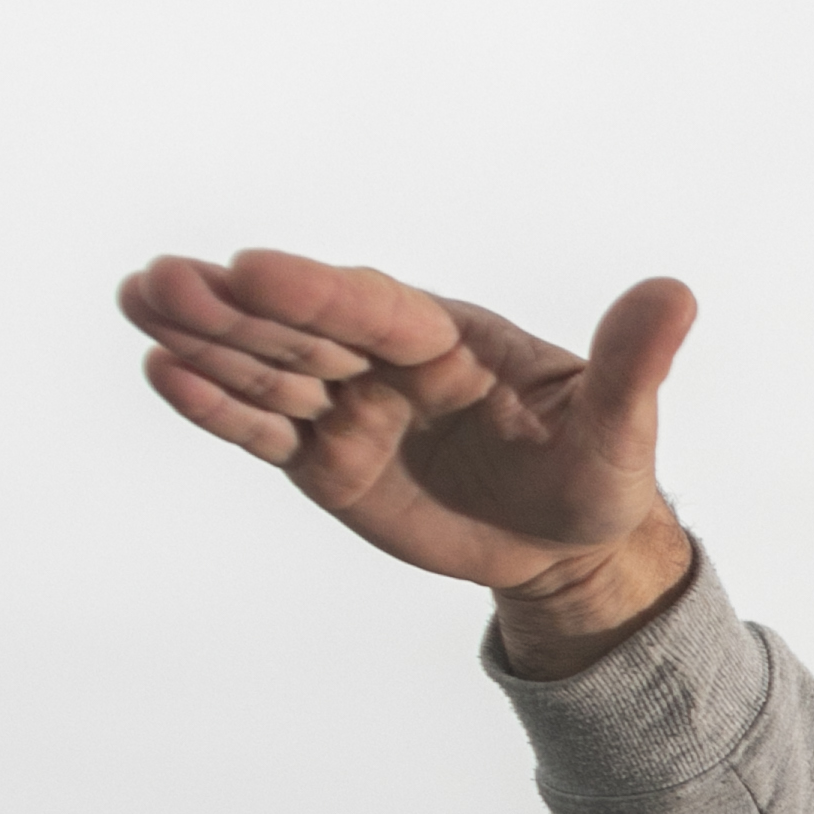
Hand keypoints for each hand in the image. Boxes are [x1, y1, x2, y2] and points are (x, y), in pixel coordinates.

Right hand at [116, 253, 700, 665]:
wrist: (563, 546)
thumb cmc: (596, 475)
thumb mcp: (621, 431)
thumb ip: (632, 365)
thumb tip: (675, 295)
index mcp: (450, 341)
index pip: (375, 309)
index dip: (317, 293)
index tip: (256, 267)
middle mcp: (388, 364)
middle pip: (302, 331)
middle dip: (235, 308)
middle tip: (163, 278)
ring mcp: (348, 410)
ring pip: (268, 372)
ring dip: (203, 342)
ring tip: (138, 302)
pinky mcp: (321, 461)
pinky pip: (262, 430)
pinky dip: (214, 406)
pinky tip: (160, 373)